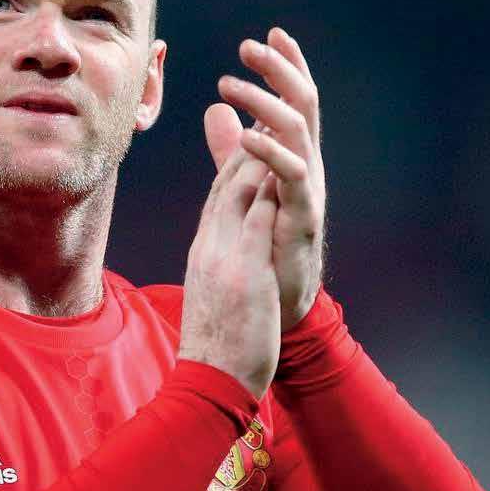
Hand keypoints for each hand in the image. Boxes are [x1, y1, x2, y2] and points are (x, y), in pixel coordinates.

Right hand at [179, 141, 281, 399]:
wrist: (209, 381)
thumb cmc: (216, 348)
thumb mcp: (216, 298)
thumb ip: (222, 269)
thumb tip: (227, 256)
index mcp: (204, 253)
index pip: (219, 197)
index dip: (235, 163)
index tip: (253, 136)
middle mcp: (210, 246)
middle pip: (227, 184)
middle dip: (247, 145)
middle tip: (266, 109)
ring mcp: (224, 256)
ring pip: (240, 191)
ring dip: (259, 152)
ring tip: (278, 119)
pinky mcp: (245, 270)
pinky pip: (258, 216)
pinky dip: (269, 185)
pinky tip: (284, 162)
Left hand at [204, 27, 325, 330]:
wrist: (278, 299)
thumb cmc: (264, 241)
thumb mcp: (243, 183)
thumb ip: (231, 148)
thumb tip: (215, 108)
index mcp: (294, 156)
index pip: (295, 101)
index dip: (287, 66)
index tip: (271, 32)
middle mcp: (307, 166)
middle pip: (303, 105)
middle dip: (280, 70)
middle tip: (249, 46)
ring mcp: (308, 190)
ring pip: (299, 132)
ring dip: (265, 103)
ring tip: (230, 84)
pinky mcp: (302, 216)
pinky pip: (291, 176)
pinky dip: (270, 152)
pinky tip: (247, 138)